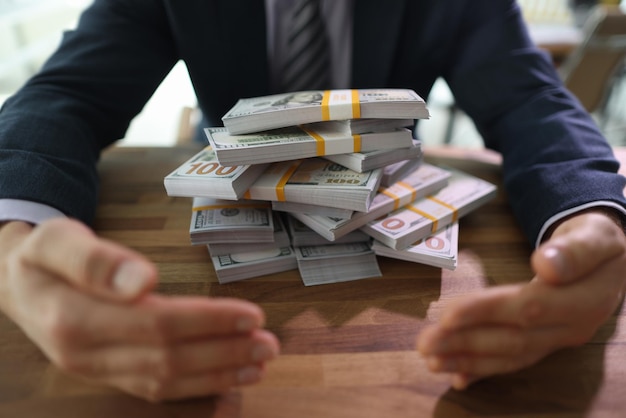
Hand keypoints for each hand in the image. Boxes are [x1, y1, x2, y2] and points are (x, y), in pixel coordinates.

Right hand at [0, 218, 278, 401]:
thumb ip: (95, 260)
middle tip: (269, 344)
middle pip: (168, 358)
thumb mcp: (57, 241)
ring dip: (218, 374)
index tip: (250, 314)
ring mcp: (98, 371)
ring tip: (260, 363)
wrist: (17, 285)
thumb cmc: (43, 257)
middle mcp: (87, 354)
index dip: (207, 321)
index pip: (155, 323)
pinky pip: (156, 389)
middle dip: (224, 352)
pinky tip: (229, 380)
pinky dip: (197, 387)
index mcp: (74, 318)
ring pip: (166, 380)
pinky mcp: (108, 375)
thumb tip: (142, 281)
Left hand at [417, 210, 625, 389]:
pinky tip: (458, 378)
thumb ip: (575, 250)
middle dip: (465, 343)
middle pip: (513, 339)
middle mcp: (572, 328)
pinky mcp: (546, 343)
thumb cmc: (598, 241)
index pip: (529, 308)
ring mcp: (559, 340)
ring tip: (431, 361)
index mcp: (586, 299)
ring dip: (468, 360)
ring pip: (509, 355)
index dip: (487, 312)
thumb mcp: (595, 235)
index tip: (449, 314)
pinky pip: (515, 361)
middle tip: (425, 343)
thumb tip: (546, 265)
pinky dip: (485, 370)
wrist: (613, 260)